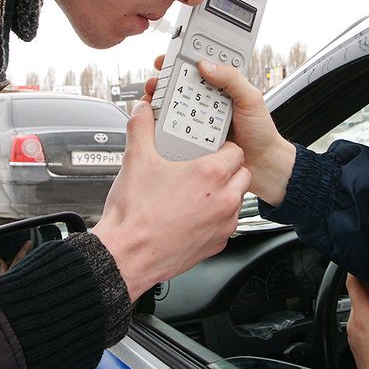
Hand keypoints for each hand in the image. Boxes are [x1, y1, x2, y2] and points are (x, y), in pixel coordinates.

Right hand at [93, 101, 251, 301]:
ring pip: (236, 200)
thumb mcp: (136, 160)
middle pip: (241, 174)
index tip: (209, 148)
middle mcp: (224, 200)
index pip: (235, 150)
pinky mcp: (217, 244)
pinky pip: (226, 224)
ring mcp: (223, 224)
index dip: (222, 146)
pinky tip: (192, 214)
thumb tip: (142, 111)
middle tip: (203, 168)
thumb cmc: (135, 216)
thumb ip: (141, 127)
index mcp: (210, 175)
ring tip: (197, 192)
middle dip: (227, 169)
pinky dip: (215, 217)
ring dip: (224, 193)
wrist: (127, 256)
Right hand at [144, 55, 295, 205]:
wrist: (263, 165)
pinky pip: (177, 129)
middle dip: (164, 81)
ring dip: (161, 103)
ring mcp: (200, 120)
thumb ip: (232, 79)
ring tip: (154, 101)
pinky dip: (166, 125)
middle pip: (180, 86)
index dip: (180, 60)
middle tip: (155, 83)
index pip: (199, 67)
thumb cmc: (262, 132)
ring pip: (175, 106)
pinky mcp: (195, 138)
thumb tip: (207, 65)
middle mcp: (209, 101)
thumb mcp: (251, 99)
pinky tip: (160, 123)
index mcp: (223, 86)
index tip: (166, 60)